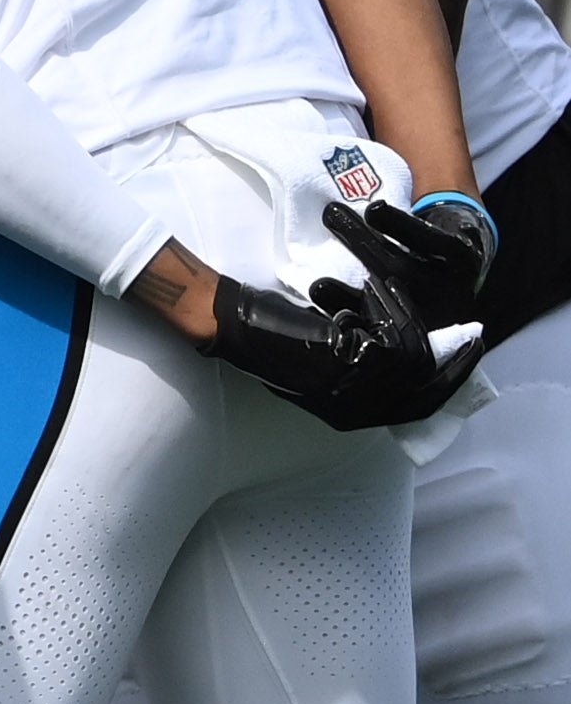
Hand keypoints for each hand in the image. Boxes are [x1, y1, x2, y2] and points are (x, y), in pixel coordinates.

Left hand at [203, 265, 480, 430]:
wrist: (232, 322)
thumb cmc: (270, 332)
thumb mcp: (329, 354)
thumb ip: (367, 362)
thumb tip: (410, 355)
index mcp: (348, 415)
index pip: (414, 410)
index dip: (446, 385)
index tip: (466, 356)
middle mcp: (353, 413)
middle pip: (426, 396)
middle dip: (453, 365)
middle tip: (472, 337)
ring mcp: (350, 393)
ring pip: (414, 361)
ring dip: (408, 320)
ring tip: (389, 289)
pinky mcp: (348, 366)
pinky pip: (394, 340)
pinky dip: (391, 310)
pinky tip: (377, 288)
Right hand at [324, 197, 493, 333]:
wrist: (452, 232)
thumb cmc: (401, 259)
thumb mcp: (375, 283)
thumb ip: (351, 292)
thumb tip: (300, 288)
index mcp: (408, 327)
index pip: (372, 326)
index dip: (342, 308)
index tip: (315, 288)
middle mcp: (433, 311)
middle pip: (386, 296)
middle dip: (348, 269)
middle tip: (318, 240)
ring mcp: (453, 285)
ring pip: (404, 268)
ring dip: (364, 240)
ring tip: (332, 213)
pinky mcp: (467, 255)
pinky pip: (433, 242)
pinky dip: (401, 226)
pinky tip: (375, 211)